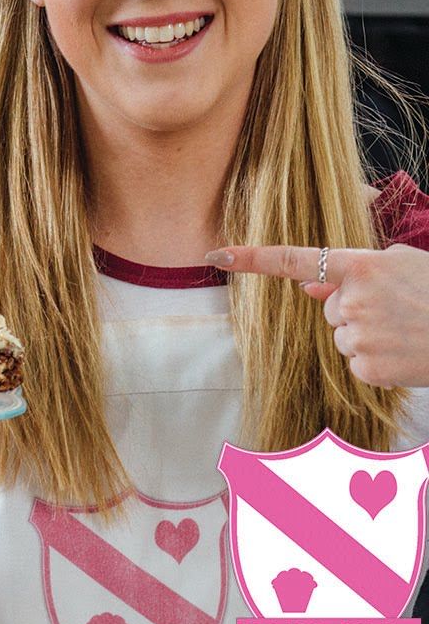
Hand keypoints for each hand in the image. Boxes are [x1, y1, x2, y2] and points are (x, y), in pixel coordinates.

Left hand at [208, 244, 428, 386]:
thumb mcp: (402, 266)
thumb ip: (351, 274)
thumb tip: (306, 286)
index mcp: (360, 266)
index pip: (294, 260)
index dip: (252, 258)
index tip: (216, 255)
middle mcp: (350, 300)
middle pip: (329, 310)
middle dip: (356, 310)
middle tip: (400, 311)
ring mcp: (356, 336)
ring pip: (341, 337)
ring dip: (367, 336)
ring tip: (407, 331)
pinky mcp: (366, 368)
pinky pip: (355, 364)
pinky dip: (376, 361)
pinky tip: (405, 353)